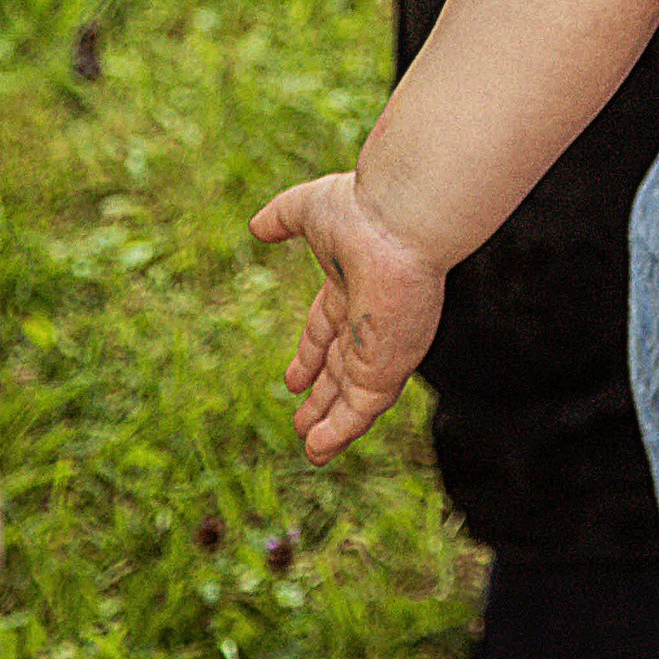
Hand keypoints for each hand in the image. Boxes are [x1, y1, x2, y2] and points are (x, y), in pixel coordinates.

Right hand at [248, 169, 449, 460]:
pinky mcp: (387, 367)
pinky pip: (362, 410)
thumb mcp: (309, 210)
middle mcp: (370, 321)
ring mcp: (381, 347)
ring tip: (311, 448)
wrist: (403, 221)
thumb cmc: (362, 209)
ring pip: (352, 395)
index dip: (309, 355)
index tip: (292, 380)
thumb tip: (256, 227)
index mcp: (353, 286)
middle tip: (303, 421)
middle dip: (323, 395)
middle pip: (341, 368)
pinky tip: (319, 449)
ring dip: (330, 422)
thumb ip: (282, 218)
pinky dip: (341, 432)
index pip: (327, 329)